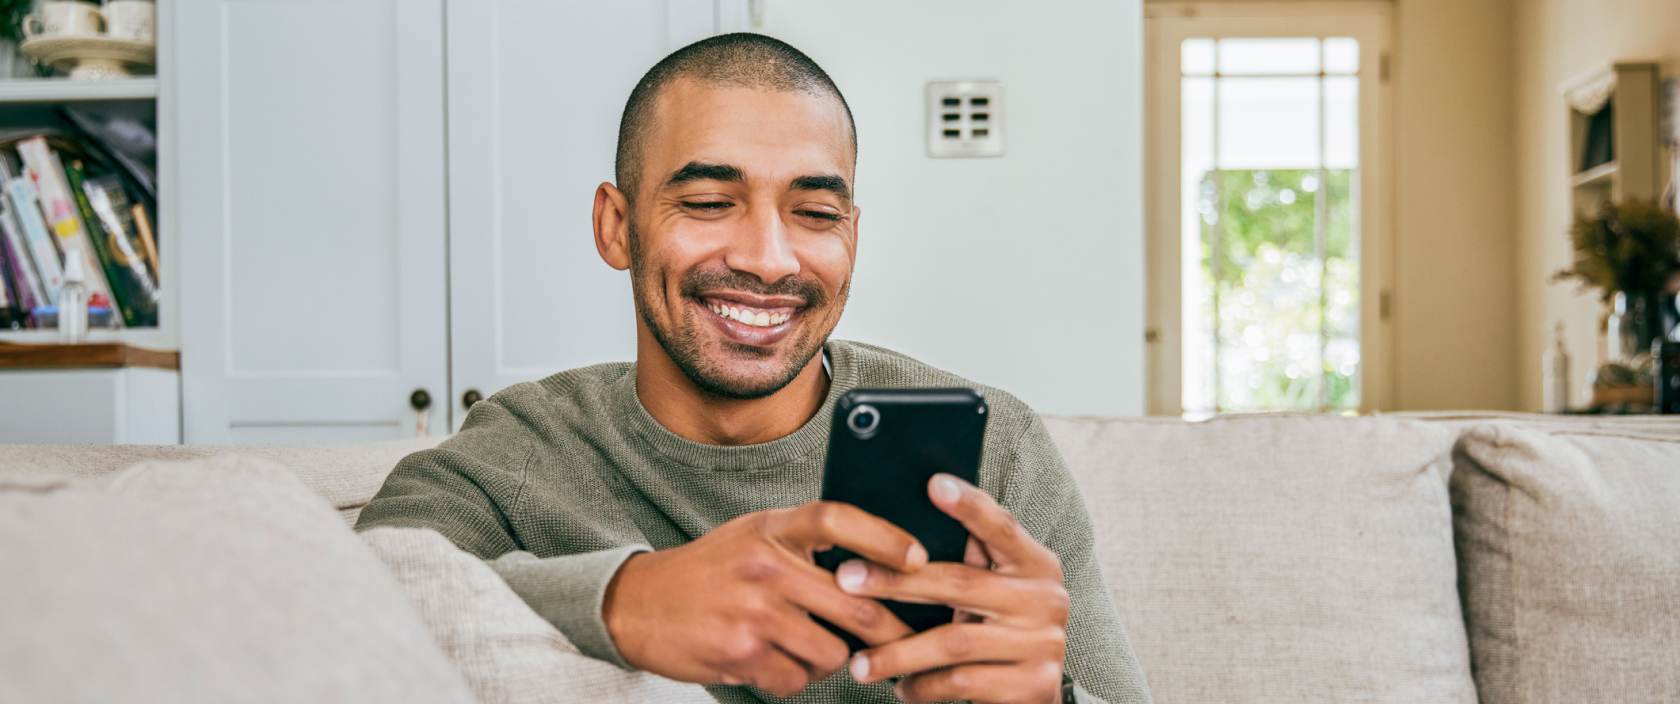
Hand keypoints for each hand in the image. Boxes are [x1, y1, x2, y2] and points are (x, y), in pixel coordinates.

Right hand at [602, 501, 925, 696]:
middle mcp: (765, 565)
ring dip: (831, 658)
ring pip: (831, 651)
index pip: (837, 519)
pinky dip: (793, 676)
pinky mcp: (741, 653)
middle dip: (891, 630)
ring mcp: (754, 611)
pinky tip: (771, 660)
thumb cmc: (712, 569)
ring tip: (805, 645)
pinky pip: (797, 678)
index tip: (919, 559)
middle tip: (911, 641)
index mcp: (772, 528)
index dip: (884, 538)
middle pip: (854, 601)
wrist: (639, 603)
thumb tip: (879, 563)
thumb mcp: (755, 534)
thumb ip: (806, 541)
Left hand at [837, 474, 1068, 703]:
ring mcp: (1043, 643)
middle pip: (961, 583)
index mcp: (1035, 564)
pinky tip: (901, 687)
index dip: (969, 505)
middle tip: (848, 579)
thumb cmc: (1000, 632)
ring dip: (899, 652)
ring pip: (954, 641)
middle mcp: (1046, 598)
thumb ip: (970, 563)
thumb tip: (900, 526)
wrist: (1036, 696)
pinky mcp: (1034, 685)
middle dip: (896, 581)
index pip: (1001, 527)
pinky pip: (963, 682)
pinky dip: (924, 686)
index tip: (933, 483)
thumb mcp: (993, 592)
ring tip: (860, 662)